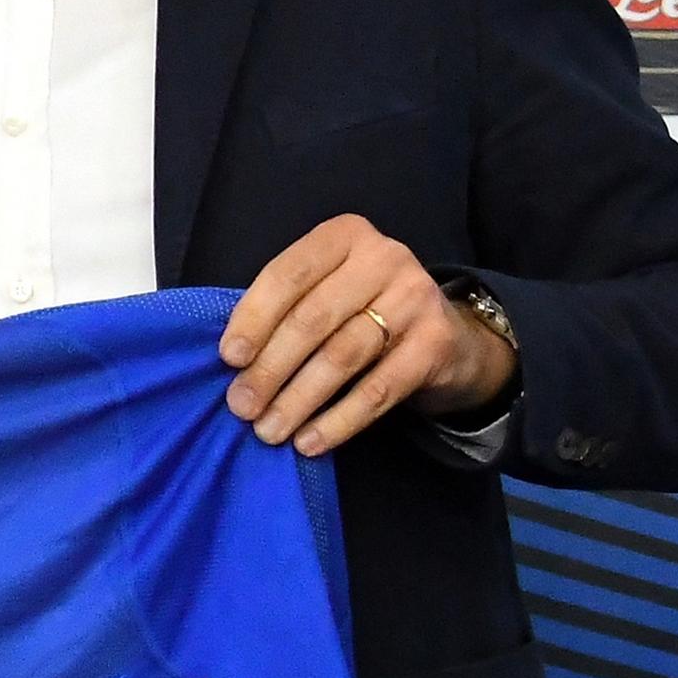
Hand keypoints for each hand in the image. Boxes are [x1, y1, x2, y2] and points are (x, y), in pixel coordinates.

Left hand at [219, 217, 517, 456]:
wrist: (447, 338)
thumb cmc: (364, 312)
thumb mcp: (328, 290)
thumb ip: (286, 308)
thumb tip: (232, 359)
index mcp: (345, 235)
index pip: (289, 274)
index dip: (254, 318)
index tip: (230, 359)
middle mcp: (384, 257)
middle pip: (313, 318)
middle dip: (270, 367)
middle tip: (242, 407)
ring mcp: (415, 298)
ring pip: (342, 356)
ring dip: (299, 399)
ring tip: (269, 430)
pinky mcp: (435, 343)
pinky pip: (378, 390)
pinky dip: (339, 420)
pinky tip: (310, 441)